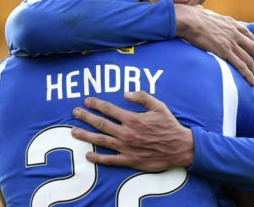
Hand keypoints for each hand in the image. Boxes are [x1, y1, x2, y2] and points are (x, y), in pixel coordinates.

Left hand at [71, 91, 193, 171]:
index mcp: (133, 119)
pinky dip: (98, 157)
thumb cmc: (169, 125)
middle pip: (101, 123)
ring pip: (101, 140)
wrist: (179, 148)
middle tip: (75, 113)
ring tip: (74, 131)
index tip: (87, 101)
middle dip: (86, 117)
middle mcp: (127, 133)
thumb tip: (126, 93)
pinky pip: (110, 159)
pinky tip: (88, 154)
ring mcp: (127, 148)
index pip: (109, 109)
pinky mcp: (129, 160)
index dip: (96, 104)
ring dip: (86, 135)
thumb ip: (142, 97)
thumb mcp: (159, 106)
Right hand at [174, 4, 253, 86]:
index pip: (248, 35)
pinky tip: (252, 83)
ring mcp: (231, 43)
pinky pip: (241, 66)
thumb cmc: (191, 15)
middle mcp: (235, 33)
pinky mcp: (225, 52)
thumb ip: (206, 14)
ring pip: (250, 59)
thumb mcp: (204, 12)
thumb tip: (199, 10)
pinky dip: (249, 75)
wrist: (189, 19)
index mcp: (231, 23)